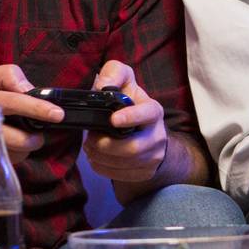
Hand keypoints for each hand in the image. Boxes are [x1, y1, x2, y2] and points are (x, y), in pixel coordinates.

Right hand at [0, 65, 51, 174]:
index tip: (58, 114)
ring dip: (23, 150)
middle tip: (36, 135)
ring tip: (16, 140)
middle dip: (35, 139)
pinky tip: (3, 149)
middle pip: (19, 138)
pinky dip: (9, 159)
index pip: (14, 102)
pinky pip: (1, 165)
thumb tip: (30, 89)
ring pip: (14, 155)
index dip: (38, 108)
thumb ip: (9, 75)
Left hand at [80, 60, 169, 182]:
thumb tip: (102, 86)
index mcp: (153, 111)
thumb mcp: (124, 80)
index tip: (113, 120)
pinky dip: (102, 168)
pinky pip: (120, 175)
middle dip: (105, 145)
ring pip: (124, 164)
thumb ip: (113, 73)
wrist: (145, 130)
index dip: (131, 117)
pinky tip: (97, 158)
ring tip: (90, 147)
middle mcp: (158, 135)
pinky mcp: (145, 172)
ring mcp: (154, 156)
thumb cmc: (129, 102)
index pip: (147, 115)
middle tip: (90, 139)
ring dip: (100, 157)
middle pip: (132, 148)